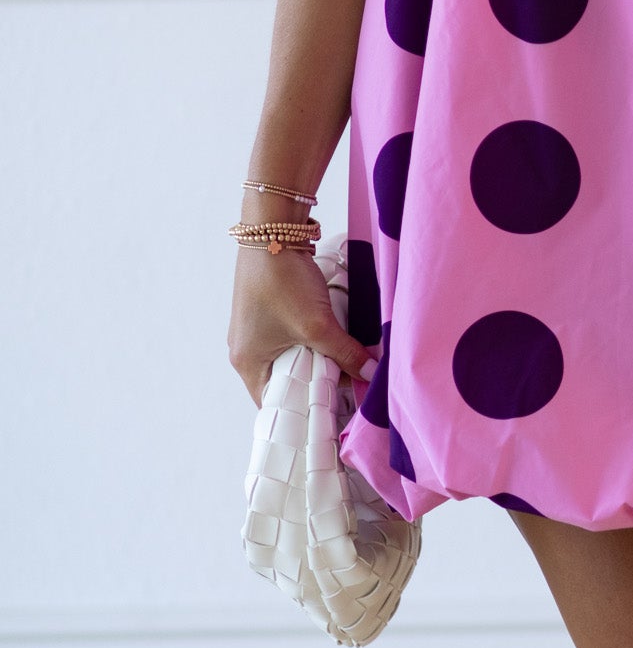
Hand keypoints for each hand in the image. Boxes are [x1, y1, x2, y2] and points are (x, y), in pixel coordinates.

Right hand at [227, 244, 376, 406]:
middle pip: (283, 383)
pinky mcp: (266, 312)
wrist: (272, 231)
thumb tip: (370, 375)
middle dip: (312, 387)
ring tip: (341, 368)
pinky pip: (289, 339)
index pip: (275, 404)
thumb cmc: (282, 281)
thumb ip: (345, 354)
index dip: (303, 411)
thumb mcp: (318, 325)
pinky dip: (309, 343)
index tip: (332, 416)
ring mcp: (254, 330)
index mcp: (248, 362)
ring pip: (289, 359)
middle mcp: (246, 350)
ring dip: (313, 362)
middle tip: (343, 394)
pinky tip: (330, 341)